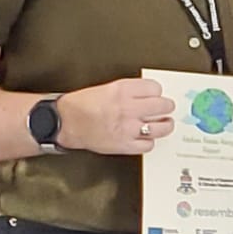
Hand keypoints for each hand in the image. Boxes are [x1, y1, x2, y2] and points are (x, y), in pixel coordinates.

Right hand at [59, 76, 176, 155]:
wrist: (66, 122)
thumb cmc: (82, 105)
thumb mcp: (107, 88)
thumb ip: (129, 91)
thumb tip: (148, 94)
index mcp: (122, 91)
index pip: (155, 88)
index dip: (157, 92)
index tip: (156, 94)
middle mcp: (128, 108)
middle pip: (163, 106)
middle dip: (166, 106)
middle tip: (165, 108)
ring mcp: (128, 128)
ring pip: (162, 127)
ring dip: (165, 125)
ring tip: (164, 123)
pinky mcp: (125, 145)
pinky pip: (149, 145)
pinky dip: (149, 142)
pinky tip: (146, 137)